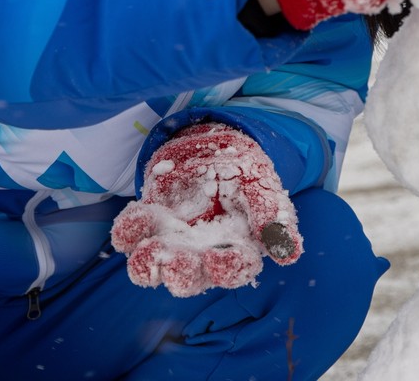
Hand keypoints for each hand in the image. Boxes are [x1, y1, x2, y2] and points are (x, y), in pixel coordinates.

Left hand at [110, 124, 301, 296]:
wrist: (212, 141)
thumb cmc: (244, 167)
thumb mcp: (262, 184)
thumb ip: (272, 217)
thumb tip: (290, 255)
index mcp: (234, 247)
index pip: (233, 269)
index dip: (225, 270)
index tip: (216, 261)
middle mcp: (201, 252)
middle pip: (190, 278)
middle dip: (180, 275)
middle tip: (174, 263)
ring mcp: (172, 240)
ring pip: (154, 268)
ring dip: (147, 264)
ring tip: (148, 250)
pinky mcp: (150, 224)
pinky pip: (131, 237)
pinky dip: (128, 231)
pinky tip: (136, 215)